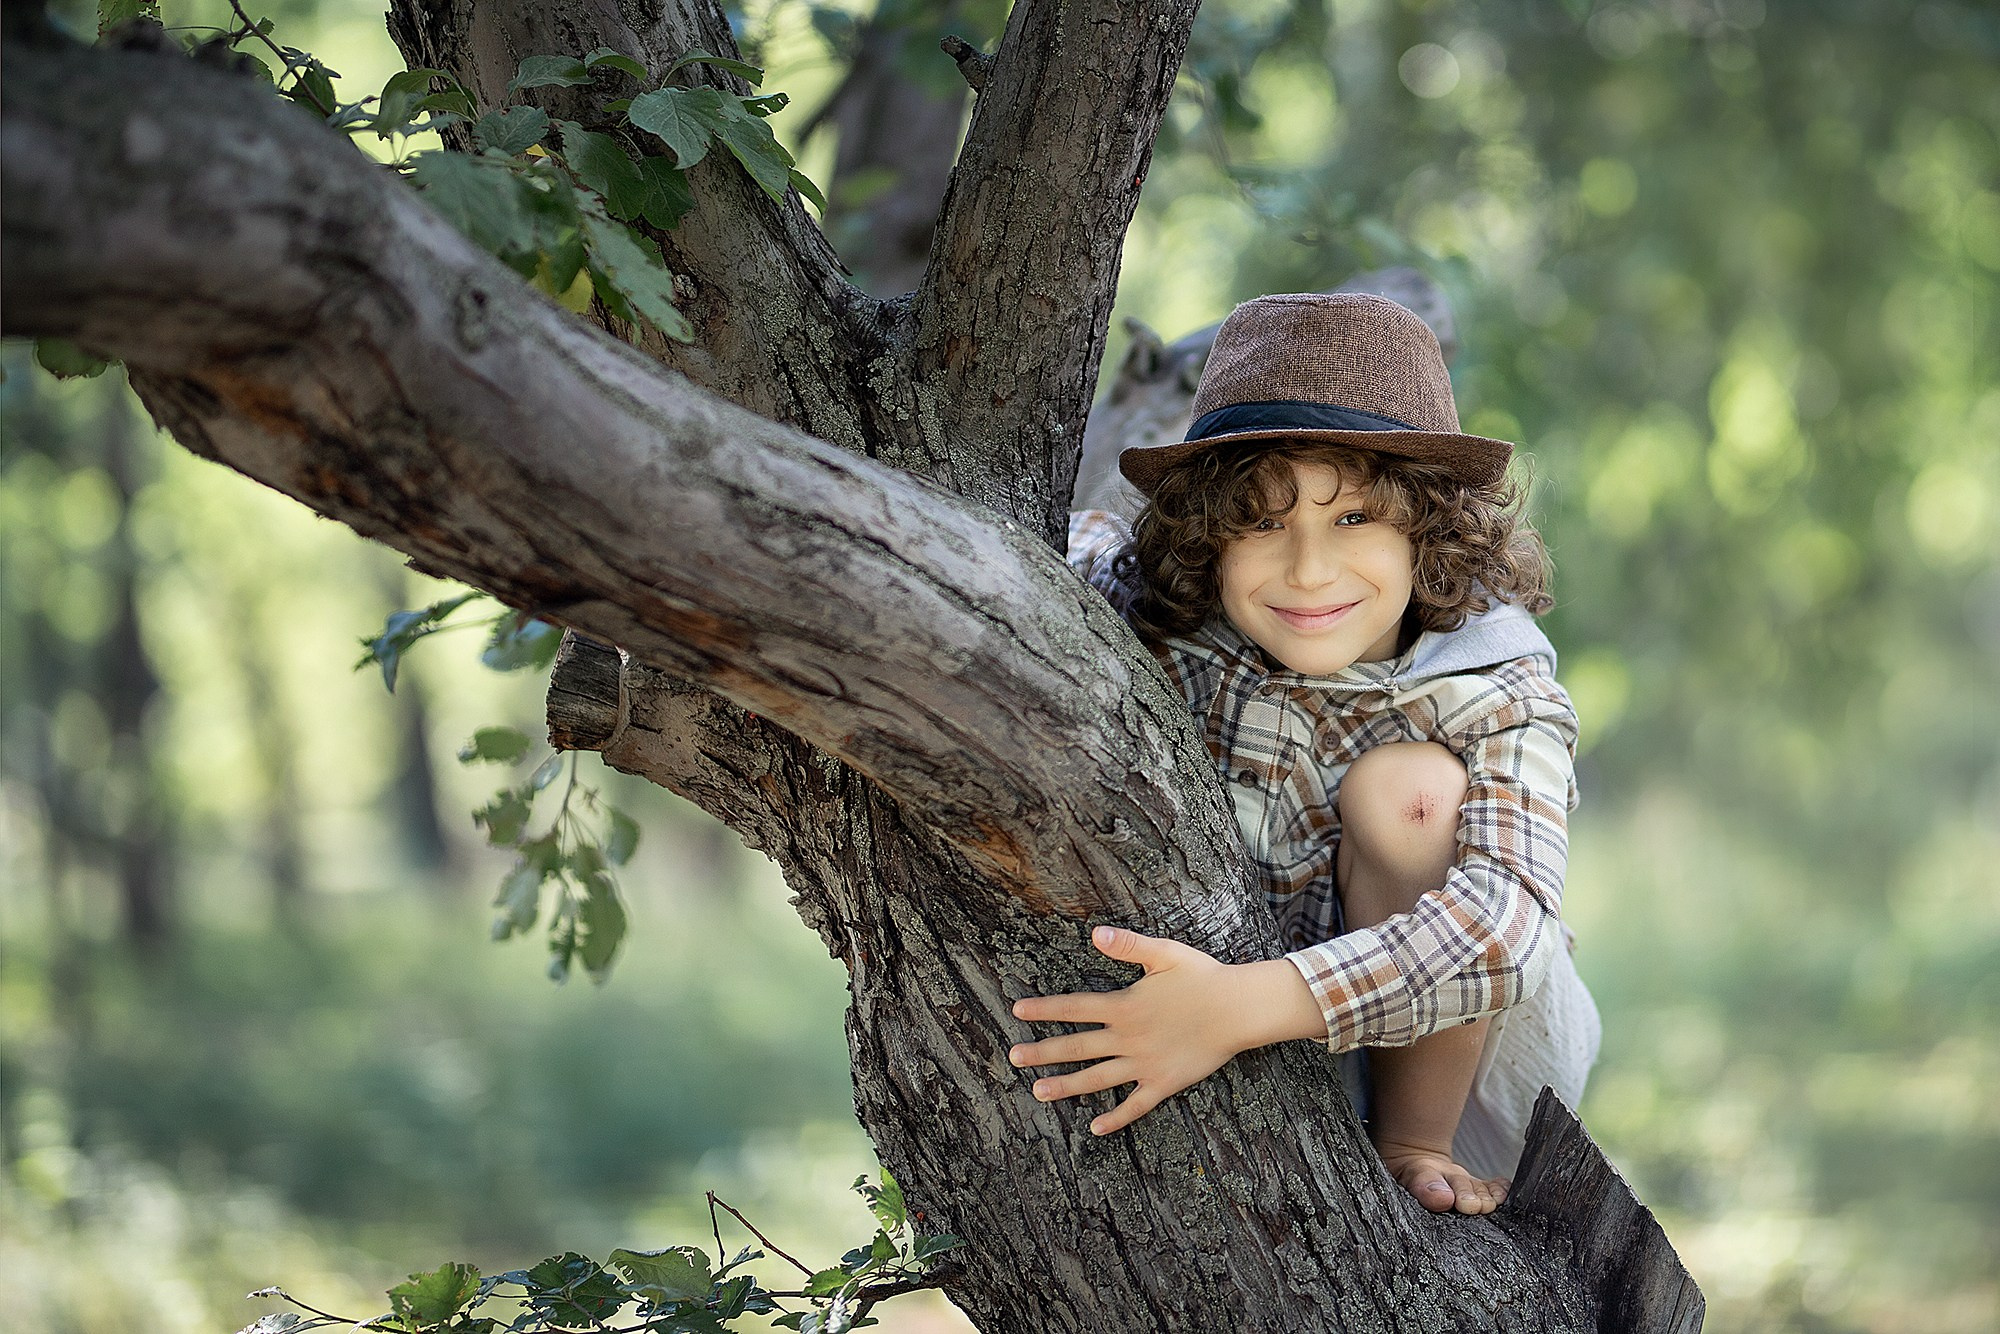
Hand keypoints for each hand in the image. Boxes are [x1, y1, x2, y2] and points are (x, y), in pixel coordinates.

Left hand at [1008, 925, 1321, 1134]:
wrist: (1238, 1009)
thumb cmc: (1203, 977)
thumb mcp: (1165, 953)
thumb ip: (1128, 944)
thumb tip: (1095, 932)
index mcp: (1124, 1006)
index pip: (1074, 1007)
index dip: (1045, 1008)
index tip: (1017, 1011)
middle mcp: (1127, 1038)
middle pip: (1076, 1046)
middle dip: (1042, 1052)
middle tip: (1013, 1058)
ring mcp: (1144, 1064)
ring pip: (1097, 1078)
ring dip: (1066, 1086)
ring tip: (1038, 1093)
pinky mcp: (1164, 1083)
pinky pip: (1135, 1105)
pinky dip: (1115, 1118)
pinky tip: (1095, 1127)